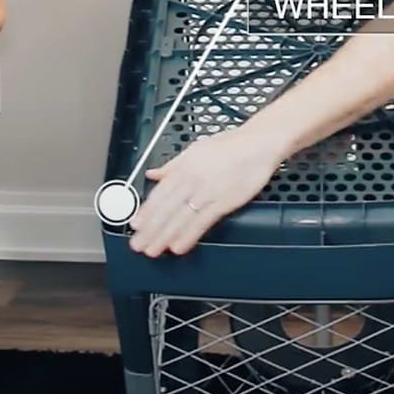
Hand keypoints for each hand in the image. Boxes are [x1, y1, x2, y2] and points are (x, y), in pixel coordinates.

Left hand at [127, 126, 286, 256]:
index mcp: (183, 167)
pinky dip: (189, 235)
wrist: (258, 144)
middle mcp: (191, 181)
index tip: (135, 225)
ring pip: (180, 218)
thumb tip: (153, 173)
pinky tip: (178, 246)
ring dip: (164, 236)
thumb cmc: (230, 145)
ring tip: (153, 249)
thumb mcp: (195, 149)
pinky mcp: (223, 202)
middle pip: (165, 209)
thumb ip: (172, 165)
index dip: (146, 211)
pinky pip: (202, 222)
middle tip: (138, 244)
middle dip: (150, 229)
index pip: (159, 193)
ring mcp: (207, 192)